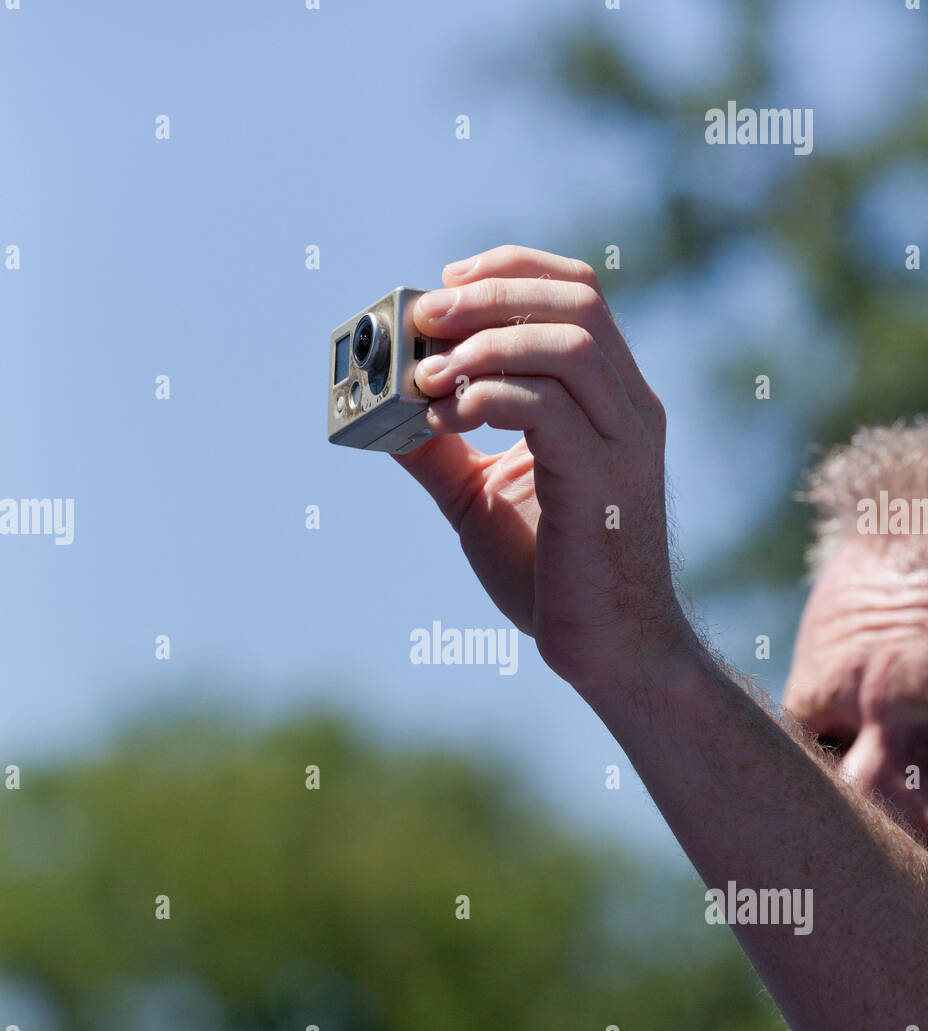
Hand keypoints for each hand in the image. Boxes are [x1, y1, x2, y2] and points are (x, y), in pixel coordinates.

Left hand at [393, 244, 686, 697]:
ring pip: (568, 345)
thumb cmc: (553, 576)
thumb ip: (440, 450)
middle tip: (425, 317)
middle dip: (491, 295)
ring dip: (485, 343)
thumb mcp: (481, 498)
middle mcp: (630, 410)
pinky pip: (549, 408)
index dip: (511, 270)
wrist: (609, 651)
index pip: (580, 295)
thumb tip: (382, 410)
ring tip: (425, 374)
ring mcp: (624, 443)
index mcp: (612, 401)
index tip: (448, 280)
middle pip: (576, 304)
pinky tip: (442, 417)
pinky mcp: (604, 482)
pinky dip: (485, 398)